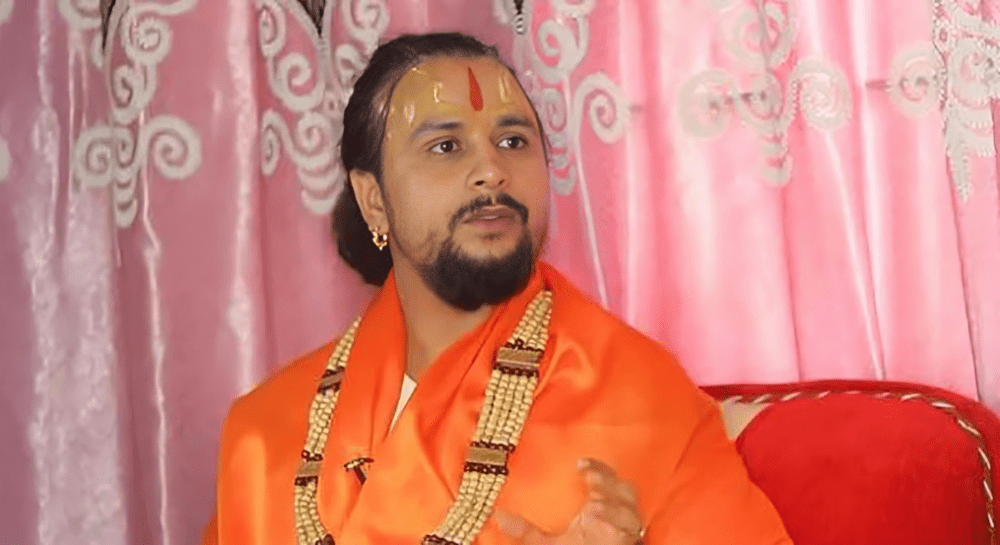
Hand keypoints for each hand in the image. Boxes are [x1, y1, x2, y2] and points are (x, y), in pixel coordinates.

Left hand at [495, 458, 643, 544]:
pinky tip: (606, 526)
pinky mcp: (631, 540)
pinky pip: (634, 531)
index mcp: (599, 503)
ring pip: (631, 510)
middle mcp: (617, 512)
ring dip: (615, 509)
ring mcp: (626, 528)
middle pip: (625, 490)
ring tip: (595, 510)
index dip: (598, 467)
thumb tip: (497, 516)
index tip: (579, 464)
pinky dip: (623, 527)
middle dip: (610, 485)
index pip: (607, 476)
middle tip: (592, 484)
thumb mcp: (546, 541)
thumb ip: (525, 529)